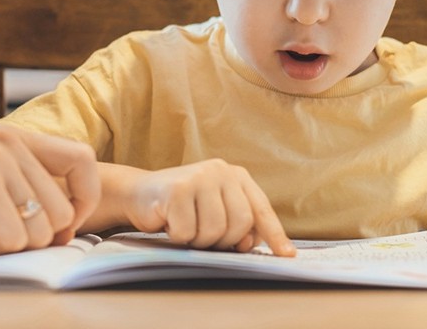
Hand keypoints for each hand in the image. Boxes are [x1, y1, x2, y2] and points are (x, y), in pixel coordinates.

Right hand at [0, 125, 99, 257]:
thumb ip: (32, 189)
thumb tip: (76, 221)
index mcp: (16, 137)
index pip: (82, 160)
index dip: (85, 199)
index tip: (68, 227)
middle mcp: (8, 141)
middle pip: (63, 210)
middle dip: (33, 236)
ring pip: (41, 230)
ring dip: (9, 244)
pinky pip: (13, 240)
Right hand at [121, 159, 294, 255]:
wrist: (139, 193)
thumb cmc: (182, 208)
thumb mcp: (215, 212)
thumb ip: (237, 225)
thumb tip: (251, 243)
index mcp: (235, 176)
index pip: (260, 209)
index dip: (274, 235)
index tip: (287, 256)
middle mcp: (220, 171)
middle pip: (240, 224)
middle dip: (222, 241)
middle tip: (202, 235)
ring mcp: (199, 177)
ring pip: (214, 231)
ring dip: (198, 240)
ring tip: (185, 226)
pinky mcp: (177, 188)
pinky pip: (187, 233)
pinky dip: (177, 236)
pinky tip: (169, 221)